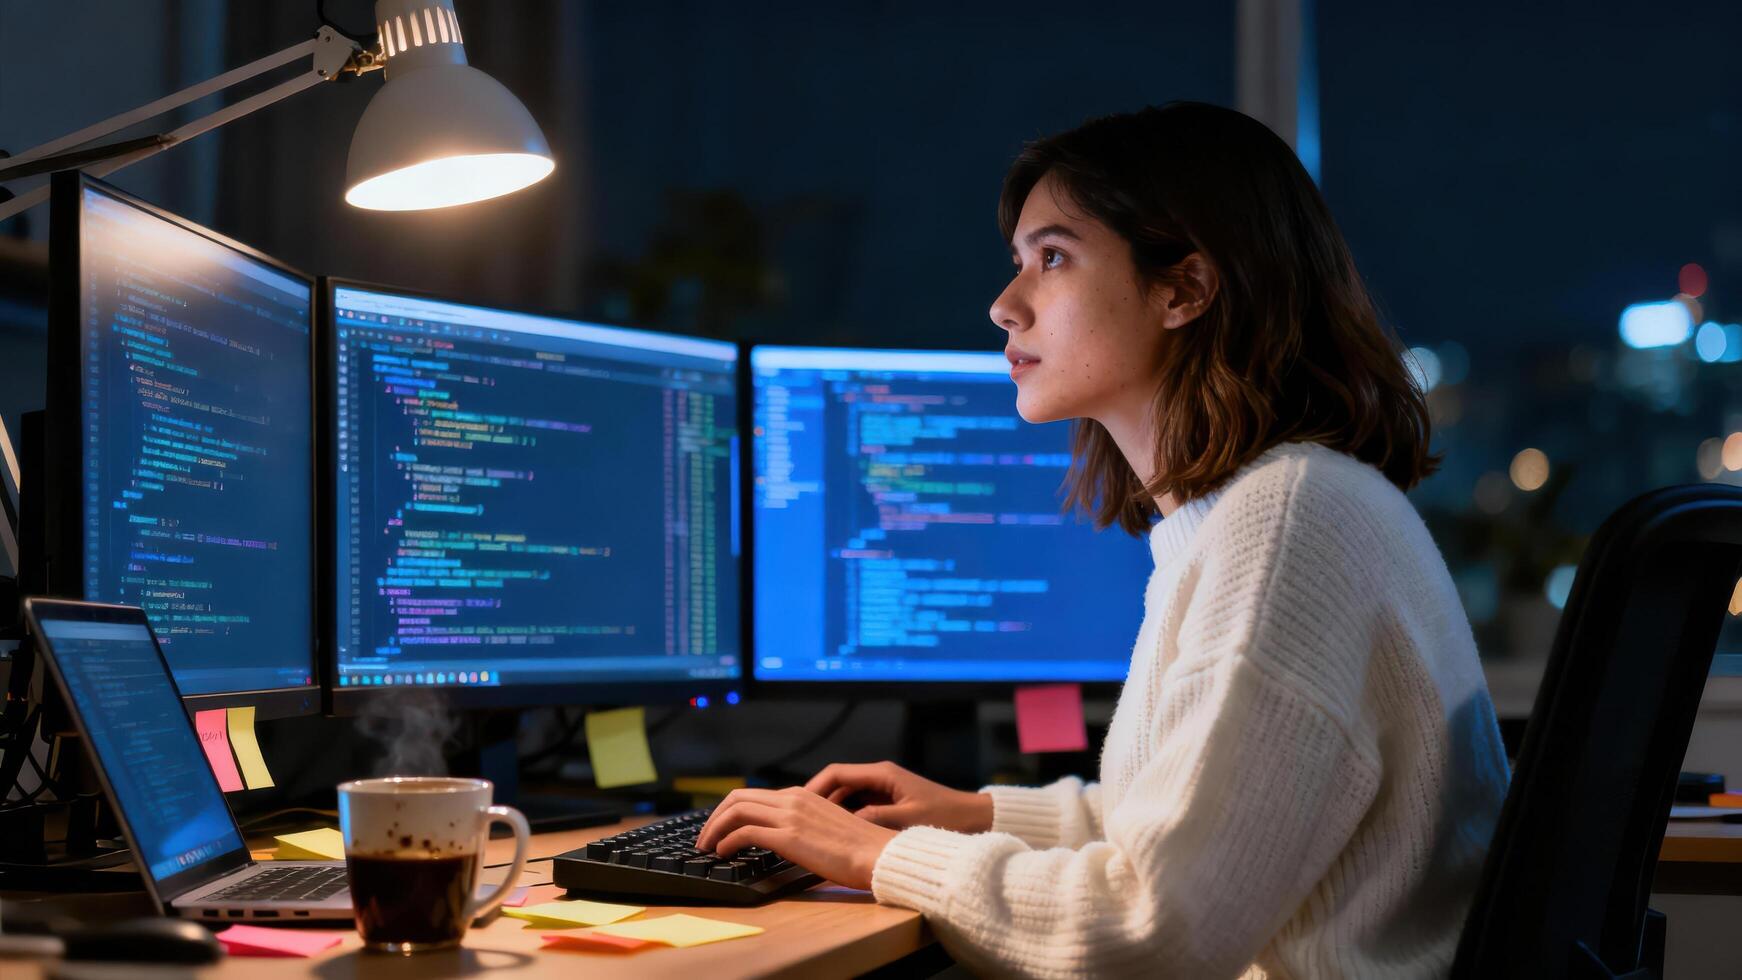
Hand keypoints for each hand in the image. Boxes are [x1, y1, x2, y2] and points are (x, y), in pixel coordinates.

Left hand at [696, 787, 897, 890]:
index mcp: (803, 794)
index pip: (754, 794)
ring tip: (707, 846)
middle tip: (704, 837)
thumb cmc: (860, 848)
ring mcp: (791, 815)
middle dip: (714, 816)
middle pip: (738, 797)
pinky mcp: (789, 836)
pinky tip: (723, 852)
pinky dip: (727, 841)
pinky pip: (745, 832)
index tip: (719, 827)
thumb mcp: (826, 826)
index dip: (729, 810)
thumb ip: (803, 825)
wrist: (878, 854)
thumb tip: (780, 839)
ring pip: (736, 810)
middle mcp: (793, 799)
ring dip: (714, 828)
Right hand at [804, 761, 993, 833]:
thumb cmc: (946, 817)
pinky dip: (846, 817)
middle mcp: (880, 777)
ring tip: (812, 830)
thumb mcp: (907, 821)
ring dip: (830, 811)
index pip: (835, 774)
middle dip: (817, 801)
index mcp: (882, 774)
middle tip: (798, 820)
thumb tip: (843, 822)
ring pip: (846, 797)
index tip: (797, 804)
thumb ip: (875, 818)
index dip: (814, 788)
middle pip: (837, 784)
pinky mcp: (889, 802)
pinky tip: (837, 834)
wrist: (974, 819)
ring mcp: (883, 790)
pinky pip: (858, 806)